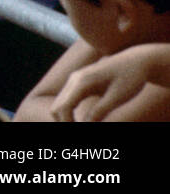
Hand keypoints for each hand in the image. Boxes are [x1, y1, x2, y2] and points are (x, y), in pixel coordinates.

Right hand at [50, 44, 169, 120]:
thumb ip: (99, 112)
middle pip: (56, 107)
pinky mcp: (79, 82)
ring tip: (82, 126)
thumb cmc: (130, 78)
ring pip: (60, 104)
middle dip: (65, 122)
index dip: (68, 124)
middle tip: (81, 130)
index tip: (81, 132)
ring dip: (67, 118)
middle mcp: (74, 79)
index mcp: (81, 82)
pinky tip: (83, 121)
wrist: (136, 60)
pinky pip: (67, 100)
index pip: (63, 108)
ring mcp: (75, 80)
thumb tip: (85, 126)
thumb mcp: (117, 98)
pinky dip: (70, 113)